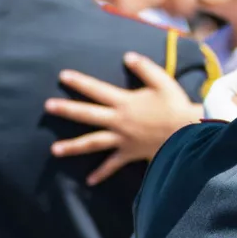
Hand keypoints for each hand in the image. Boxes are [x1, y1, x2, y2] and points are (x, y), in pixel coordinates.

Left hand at [43, 51, 201, 184]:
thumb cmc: (176, 106)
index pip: (96, 90)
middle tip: (47, 107)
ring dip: (73, 147)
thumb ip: (144, 68)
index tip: (62, 76)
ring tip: (55, 150)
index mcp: (124, 102)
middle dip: (66, 110)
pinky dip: (102, 173)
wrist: (188, 133)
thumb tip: (127, 56)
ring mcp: (122, 139)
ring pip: (93, 143)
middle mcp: (118, 121)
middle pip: (87, 115)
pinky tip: (89, 181)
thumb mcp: (163, 81)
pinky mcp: (129, 153)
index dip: (79, 82)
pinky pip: (113, 165)